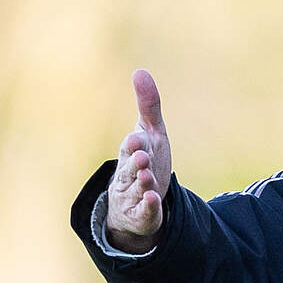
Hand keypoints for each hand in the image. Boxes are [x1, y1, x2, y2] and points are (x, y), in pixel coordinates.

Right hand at [105, 69, 172, 252]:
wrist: (136, 200)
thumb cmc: (145, 159)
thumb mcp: (150, 132)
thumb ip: (148, 104)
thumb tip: (140, 70)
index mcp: (131, 153)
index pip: (131, 147)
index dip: (134, 144)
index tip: (136, 139)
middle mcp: (129, 173)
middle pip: (130, 168)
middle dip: (135, 163)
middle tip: (142, 157)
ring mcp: (134, 194)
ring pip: (137, 188)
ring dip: (142, 182)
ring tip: (148, 178)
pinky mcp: (143, 212)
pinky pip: (144, 210)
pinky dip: (148, 205)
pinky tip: (153, 200)